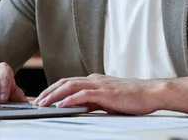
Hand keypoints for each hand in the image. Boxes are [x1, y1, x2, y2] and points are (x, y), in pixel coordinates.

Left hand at [32, 74, 166, 114]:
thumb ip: (93, 100)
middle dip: (49, 92)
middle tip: (37, 102)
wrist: (150, 93)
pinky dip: (70, 99)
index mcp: (94, 80)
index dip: (54, 89)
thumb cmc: (133, 98)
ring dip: (54, 95)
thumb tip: (78, 106)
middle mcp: (94, 79)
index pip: (69, 82)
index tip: (43, 98)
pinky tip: (61, 105)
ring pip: (70, 86)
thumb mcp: (108, 99)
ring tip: (43, 104)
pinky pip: (83, 95)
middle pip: (65, 82)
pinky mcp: (105, 93)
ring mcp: (99, 85)